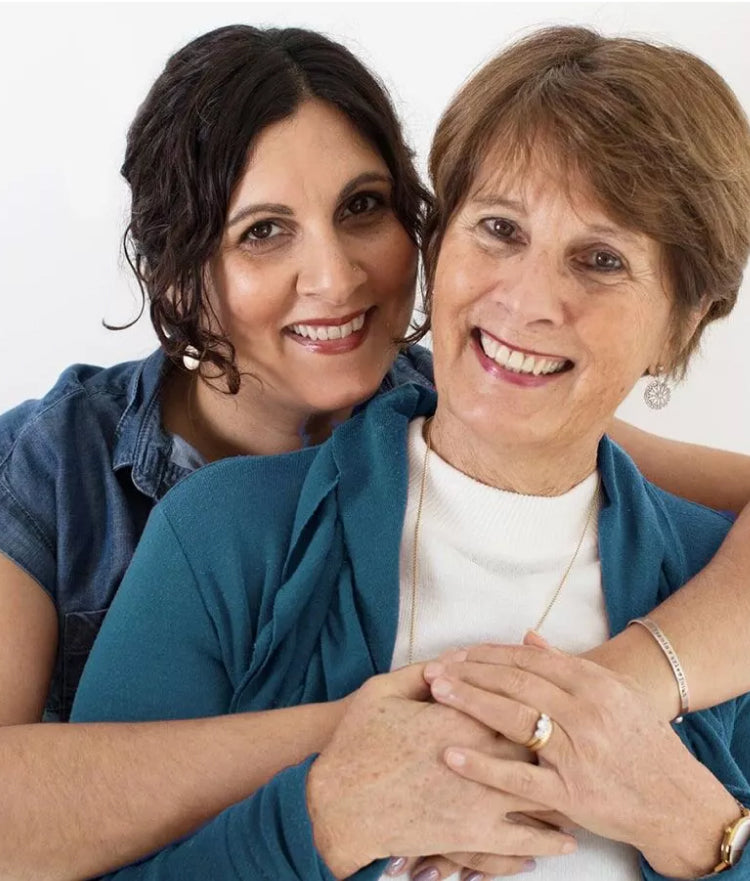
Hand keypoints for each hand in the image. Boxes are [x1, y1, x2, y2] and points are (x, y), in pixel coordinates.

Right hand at [306, 662, 576, 878]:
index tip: (553, 696)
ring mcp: (481, 798)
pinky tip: (563, 839)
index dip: (535, 697)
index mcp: (460, 716)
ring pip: (541, 794)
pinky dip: (548, 841)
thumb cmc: (356, 744)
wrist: (337, 804)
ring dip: (564, 793)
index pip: (515, 699)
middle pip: (537, 743)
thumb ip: (418, 673)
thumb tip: (447, 659)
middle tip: (585, 741)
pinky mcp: (473, 835)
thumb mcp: (381, 692)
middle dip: (560, 741)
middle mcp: (481, 755)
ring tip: (586, 792)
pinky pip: (525, 840)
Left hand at [424, 643, 738, 878]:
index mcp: (593, 684)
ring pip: (513, 720)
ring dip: (470, 703)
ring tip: (437, 693)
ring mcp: (576, 753)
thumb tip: (526, 636)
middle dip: (469, 672)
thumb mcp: (615, 692)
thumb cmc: (642, 742)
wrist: (677, 801)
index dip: (487, 654)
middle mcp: (584, 712)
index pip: (528, 660)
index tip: (456, 653)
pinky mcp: (570, 794)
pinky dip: (484, 767)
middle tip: (433, 669)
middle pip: (515, 683)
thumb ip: (568, 663)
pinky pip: (519, 779)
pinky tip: (452, 755)